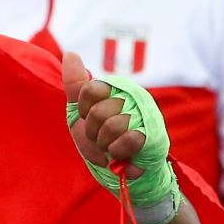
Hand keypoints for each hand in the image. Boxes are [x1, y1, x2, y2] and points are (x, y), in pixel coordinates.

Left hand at [63, 51, 142, 178]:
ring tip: (113, 146)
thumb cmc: (103, 139)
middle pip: (97, 112)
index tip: (89, 118)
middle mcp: (132, 96)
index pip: (89, 90)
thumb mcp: (82, 112)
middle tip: (103, 137)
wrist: (122, 169)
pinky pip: (127, 140)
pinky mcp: (152, 134)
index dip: (85, 110)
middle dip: (94, 132)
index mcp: (115, 88)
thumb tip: (70, 54)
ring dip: (106, 144)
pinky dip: (118, 152)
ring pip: (112, 126)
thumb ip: (75, 85)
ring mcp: (143, 114)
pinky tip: (122, 154)